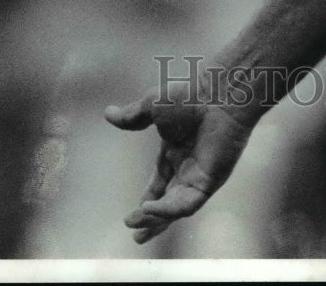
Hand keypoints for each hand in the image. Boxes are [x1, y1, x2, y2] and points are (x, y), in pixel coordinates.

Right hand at [104, 81, 252, 243]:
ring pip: (178, 207)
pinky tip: (151, 210)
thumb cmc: (190, 94)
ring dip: (158, 219)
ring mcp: (200, 174)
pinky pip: (189, 203)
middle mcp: (189, 165)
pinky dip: (169, 210)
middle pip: (169, 201)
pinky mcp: (210, 180)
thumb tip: (108, 114)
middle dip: (152, 219)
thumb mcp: (152, 105)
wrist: (217, 92)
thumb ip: (132, 116)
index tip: (132, 216)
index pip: (160, 182)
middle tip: (136, 233)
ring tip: (137, 227)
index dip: (148, 200)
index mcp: (176, 149)